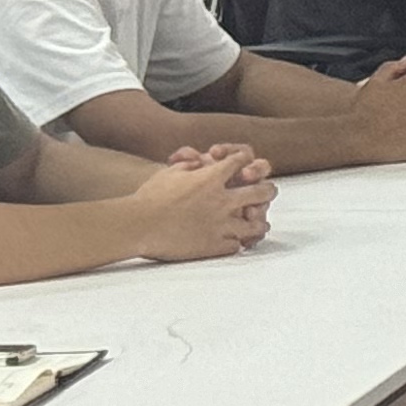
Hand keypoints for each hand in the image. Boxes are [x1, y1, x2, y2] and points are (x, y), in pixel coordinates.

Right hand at [130, 149, 275, 260]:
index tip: (246, 164)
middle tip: (268, 192)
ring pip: (255, 224)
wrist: (136, 226)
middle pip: (261, 191)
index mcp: (211, 178)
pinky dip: (238, 243)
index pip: (242, 161)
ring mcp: (220, 224)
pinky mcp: (212, 245)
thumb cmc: (148, 198)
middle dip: (267, 190)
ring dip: (259, 222)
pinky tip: (239, 242)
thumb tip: (201, 161)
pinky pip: (236, 245)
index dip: (245, 160)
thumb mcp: (170, 172)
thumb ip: (191, 165)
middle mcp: (222, 200)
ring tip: (261, 224)